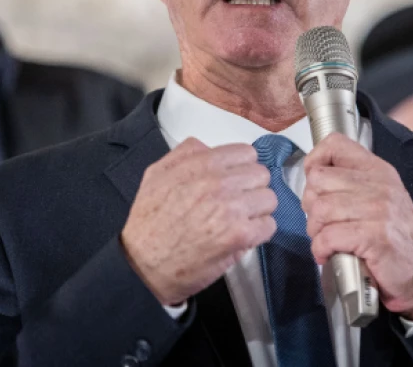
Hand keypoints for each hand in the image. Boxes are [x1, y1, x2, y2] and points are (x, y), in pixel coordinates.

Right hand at [121, 138, 277, 305]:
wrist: (143, 265)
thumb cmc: (149, 222)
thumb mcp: (156, 174)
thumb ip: (185, 154)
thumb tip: (209, 148)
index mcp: (201, 164)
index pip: (246, 153)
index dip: (242, 168)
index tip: (235, 180)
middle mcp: (219, 183)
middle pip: (262, 175)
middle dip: (252, 188)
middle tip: (239, 202)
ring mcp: (231, 209)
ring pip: (269, 199)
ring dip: (258, 210)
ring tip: (240, 220)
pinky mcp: (239, 236)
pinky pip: (269, 225)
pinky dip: (259, 232)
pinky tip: (242, 237)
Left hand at [302, 133, 412, 322]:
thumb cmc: (395, 237)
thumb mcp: (380, 197)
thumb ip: (352, 183)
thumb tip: (313, 180)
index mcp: (377, 170)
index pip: (335, 144)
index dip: (314, 161)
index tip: (314, 185)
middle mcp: (378, 184)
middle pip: (319, 180)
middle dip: (311, 205)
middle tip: (321, 223)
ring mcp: (378, 209)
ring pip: (320, 209)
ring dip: (315, 230)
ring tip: (326, 241)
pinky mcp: (374, 236)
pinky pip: (328, 236)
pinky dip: (321, 249)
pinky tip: (327, 255)